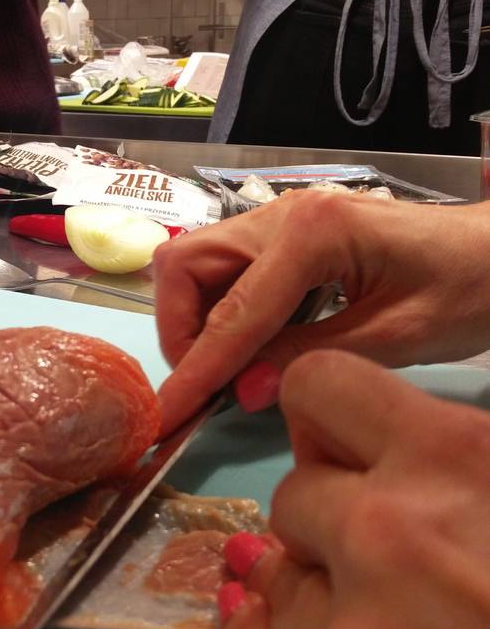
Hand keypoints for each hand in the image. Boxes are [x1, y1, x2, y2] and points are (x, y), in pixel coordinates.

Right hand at [154, 192, 489, 432]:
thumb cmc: (466, 288)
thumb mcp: (395, 336)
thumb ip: (310, 358)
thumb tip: (239, 393)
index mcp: (313, 233)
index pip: (233, 312)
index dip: (197, 368)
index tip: (167, 414)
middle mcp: (283, 213)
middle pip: (186, 264)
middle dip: (179, 329)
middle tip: (204, 384)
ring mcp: (282, 217)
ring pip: (198, 261)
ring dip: (194, 317)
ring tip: (224, 370)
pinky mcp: (288, 231)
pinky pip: (227, 266)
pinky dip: (219, 307)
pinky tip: (248, 346)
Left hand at [219, 351, 489, 628]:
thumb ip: (467, 458)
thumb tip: (399, 443)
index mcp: (455, 464)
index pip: (320, 387)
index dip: (328, 419)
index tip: (342, 448)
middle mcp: (386, 545)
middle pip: (294, 497)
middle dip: (330, 517)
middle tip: (382, 551)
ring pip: (277, 586)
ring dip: (312, 589)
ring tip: (362, 607)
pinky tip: (253, 621)